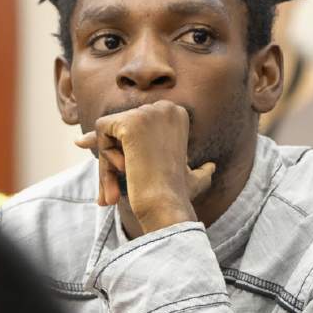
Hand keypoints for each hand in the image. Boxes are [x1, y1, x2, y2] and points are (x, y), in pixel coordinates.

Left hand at [75, 100, 215, 233]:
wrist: (166, 206)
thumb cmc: (178, 196)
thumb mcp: (186, 174)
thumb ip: (199, 169)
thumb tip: (213, 167)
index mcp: (177, 113)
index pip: (135, 124)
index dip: (129, 150)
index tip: (139, 169)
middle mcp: (165, 106)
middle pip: (120, 126)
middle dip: (117, 155)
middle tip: (128, 181)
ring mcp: (148, 113)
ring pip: (108, 130)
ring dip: (110, 160)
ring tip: (129, 179)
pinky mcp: (130, 122)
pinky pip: (100, 132)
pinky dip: (104, 156)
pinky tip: (127, 167)